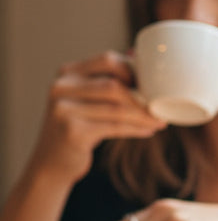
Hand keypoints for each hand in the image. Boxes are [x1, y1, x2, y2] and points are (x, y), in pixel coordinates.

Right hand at [31, 52, 166, 185]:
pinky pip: (114, 127)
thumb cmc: (78, 128)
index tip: (153, 84)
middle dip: (143, 96)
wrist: (51, 163)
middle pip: (114, 85)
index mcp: (67, 73)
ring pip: (117, 108)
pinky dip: (136, 128)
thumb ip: (107, 82)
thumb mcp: (87, 101)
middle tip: (162, 105)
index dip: (134, 70)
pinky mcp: (72, 131)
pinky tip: (149, 130)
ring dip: (144, 115)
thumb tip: (139, 57)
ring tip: (160, 120)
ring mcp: (64, 109)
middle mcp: (62, 87)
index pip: (108, 60)